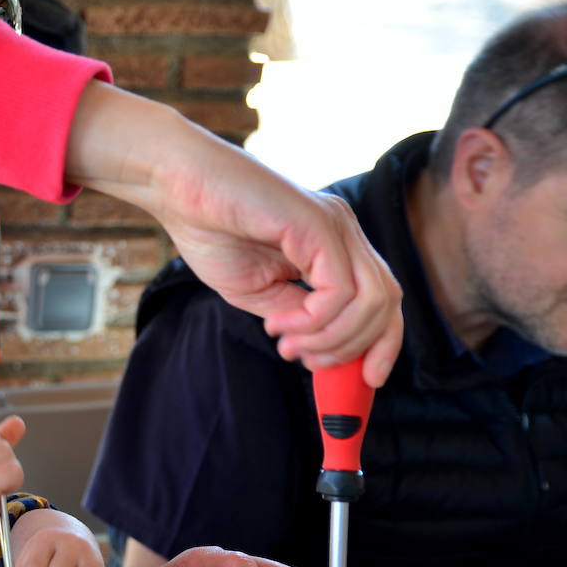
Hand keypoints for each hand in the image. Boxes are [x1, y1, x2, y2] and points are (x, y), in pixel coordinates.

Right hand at [65, 82, 402, 387]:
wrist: (178, 185)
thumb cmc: (210, 228)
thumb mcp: (258, 290)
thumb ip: (295, 313)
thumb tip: (317, 345)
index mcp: (334, 246)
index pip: (382, 301)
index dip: (382, 345)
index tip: (362, 381)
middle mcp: (344, 232)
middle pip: (388, 304)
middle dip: (356, 349)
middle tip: (306, 362)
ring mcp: (335, 225)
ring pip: (372, 301)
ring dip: (332, 338)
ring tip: (289, 344)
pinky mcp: (317, 224)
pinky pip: (338, 290)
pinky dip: (313, 320)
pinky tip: (277, 322)